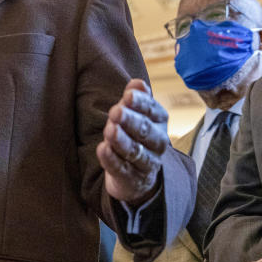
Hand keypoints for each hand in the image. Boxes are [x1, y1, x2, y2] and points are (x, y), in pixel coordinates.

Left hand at [97, 79, 169, 204]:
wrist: (136, 174)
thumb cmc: (133, 135)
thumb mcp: (134, 114)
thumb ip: (135, 98)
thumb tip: (137, 83)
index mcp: (159, 121)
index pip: (152, 110)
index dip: (141, 103)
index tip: (128, 95)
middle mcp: (157, 142)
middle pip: (144, 130)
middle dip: (130, 121)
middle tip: (116, 111)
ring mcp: (147, 162)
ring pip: (135, 151)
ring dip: (122, 140)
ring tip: (109, 130)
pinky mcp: (132, 179)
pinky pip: (121, 169)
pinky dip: (112, 159)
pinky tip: (102, 149)